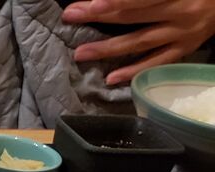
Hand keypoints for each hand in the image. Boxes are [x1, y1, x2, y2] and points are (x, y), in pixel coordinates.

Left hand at [63, 0, 214, 84]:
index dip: (116, 1)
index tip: (91, 4)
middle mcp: (182, 11)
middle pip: (135, 15)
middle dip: (100, 16)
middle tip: (72, 16)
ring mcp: (184, 32)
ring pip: (141, 41)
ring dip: (109, 48)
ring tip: (81, 52)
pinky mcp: (185, 49)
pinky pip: (157, 62)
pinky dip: (134, 71)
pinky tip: (111, 78)